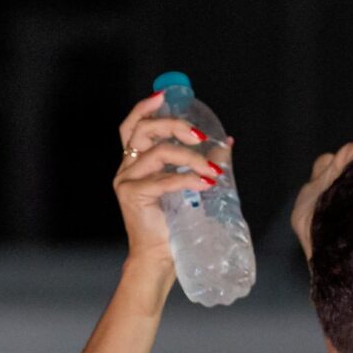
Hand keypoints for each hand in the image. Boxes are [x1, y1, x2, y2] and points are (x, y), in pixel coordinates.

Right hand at [112, 92, 232, 268]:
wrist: (161, 256)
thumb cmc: (175, 223)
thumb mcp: (190, 187)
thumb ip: (203, 163)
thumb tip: (226, 143)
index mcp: (135, 162)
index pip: (133, 126)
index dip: (146, 108)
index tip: (165, 95)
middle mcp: (126, 167)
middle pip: (143, 131)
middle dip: (173, 125)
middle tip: (199, 135)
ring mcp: (126, 181)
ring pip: (158, 153)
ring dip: (191, 158)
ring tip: (214, 171)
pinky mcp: (132, 196)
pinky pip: (163, 180)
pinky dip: (188, 179)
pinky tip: (206, 183)